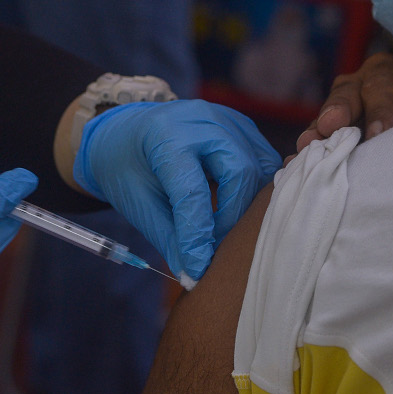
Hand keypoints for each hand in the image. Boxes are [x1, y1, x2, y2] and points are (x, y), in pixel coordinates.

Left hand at [73, 100, 281, 282]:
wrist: (127, 131)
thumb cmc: (129, 167)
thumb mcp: (137, 203)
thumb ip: (168, 237)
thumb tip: (194, 274)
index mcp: (166, 135)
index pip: (191, 191)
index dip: (197, 235)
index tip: (198, 268)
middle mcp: (203, 120)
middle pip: (240, 172)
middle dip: (232, 218)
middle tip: (216, 249)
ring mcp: (228, 119)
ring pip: (261, 168)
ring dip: (249, 206)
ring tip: (227, 233)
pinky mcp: (244, 128)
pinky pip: (265, 162)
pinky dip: (258, 191)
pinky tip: (241, 212)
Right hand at [295, 53, 392, 153]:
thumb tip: (388, 142)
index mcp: (388, 73)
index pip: (383, 86)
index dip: (380, 110)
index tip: (378, 134)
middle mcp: (358, 86)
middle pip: (346, 96)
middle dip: (338, 110)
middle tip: (331, 125)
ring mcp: (338, 109)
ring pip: (325, 119)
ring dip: (316, 134)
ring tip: (306, 147)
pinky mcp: (327, 134)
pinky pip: (316, 141)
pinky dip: (307, 153)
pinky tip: (294, 165)